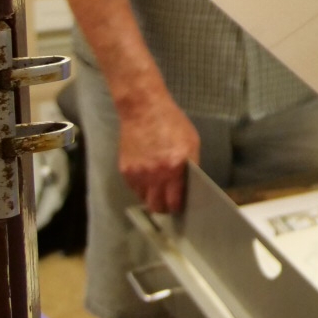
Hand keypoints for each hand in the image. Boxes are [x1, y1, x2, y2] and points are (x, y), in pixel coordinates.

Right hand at [116, 89, 199, 214]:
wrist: (143, 110)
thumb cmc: (171, 123)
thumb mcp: (191, 142)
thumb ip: (191, 165)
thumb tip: (190, 184)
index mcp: (174, 168)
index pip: (174, 201)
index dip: (178, 207)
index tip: (180, 206)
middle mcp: (155, 174)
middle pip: (156, 206)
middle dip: (163, 207)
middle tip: (168, 203)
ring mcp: (138, 173)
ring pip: (144, 199)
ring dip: (151, 197)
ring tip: (157, 188)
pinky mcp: (125, 170)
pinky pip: (133, 188)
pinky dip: (140, 187)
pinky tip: (147, 177)